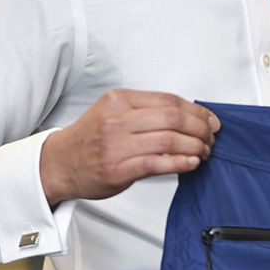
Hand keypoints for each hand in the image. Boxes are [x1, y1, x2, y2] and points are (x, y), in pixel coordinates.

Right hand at [40, 90, 219, 205]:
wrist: (58, 164)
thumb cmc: (89, 139)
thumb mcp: (113, 112)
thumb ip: (145, 111)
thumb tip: (187, 116)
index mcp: (120, 100)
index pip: (169, 100)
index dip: (196, 110)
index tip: (210, 119)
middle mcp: (118, 119)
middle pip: (173, 117)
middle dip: (200, 128)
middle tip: (211, 136)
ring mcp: (117, 145)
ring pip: (169, 139)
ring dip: (195, 146)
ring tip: (204, 151)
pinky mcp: (118, 169)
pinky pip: (158, 163)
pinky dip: (181, 162)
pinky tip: (191, 163)